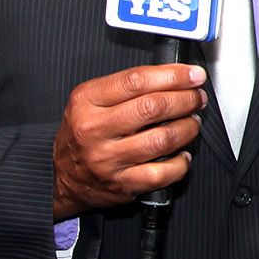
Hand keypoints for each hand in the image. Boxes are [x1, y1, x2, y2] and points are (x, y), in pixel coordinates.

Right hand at [50, 64, 206, 219]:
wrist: (61, 176)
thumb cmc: (83, 133)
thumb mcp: (90, 101)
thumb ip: (127, 86)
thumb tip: (175, 76)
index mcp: (86, 101)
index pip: (136, 80)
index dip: (173, 75)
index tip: (193, 75)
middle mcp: (94, 129)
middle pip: (153, 107)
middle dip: (186, 99)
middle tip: (197, 98)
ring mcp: (107, 159)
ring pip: (162, 139)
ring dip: (188, 128)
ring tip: (192, 122)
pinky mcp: (121, 184)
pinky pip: (162, 172)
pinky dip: (181, 162)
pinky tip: (182, 154)